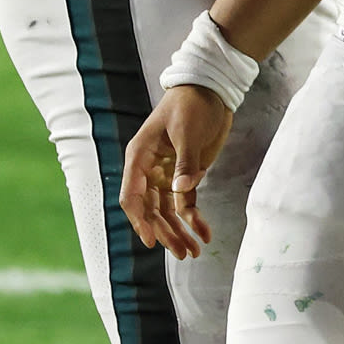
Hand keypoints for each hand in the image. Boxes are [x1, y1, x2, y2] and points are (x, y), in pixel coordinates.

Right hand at [119, 85, 233, 258]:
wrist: (211, 89)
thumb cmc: (191, 103)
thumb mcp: (188, 130)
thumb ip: (186, 161)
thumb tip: (182, 189)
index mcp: (140, 156)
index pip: (132, 195)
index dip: (139, 220)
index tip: (151, 240)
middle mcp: (149, 169)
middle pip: (151, 210)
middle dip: (165, 233)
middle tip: (182, 253)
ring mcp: (167, 174)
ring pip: (167, 212)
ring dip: (179, 232)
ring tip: (193, 252)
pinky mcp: (186, 175)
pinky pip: (186, 203)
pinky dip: (194, 219)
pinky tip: (204, 234)